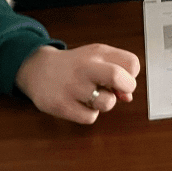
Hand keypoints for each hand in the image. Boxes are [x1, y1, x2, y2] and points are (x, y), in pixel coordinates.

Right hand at [15, 44, 140, 124]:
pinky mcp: (61, 105)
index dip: (132, 75)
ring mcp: (72, 87)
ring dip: (105, 103)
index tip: (123, 78)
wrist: (38, 70)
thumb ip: (118, 73)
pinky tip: (80, 104)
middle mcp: (85, 67)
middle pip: (118, 77)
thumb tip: (128, 97)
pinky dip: (89, 114)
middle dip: (126, 87)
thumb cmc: (76, 66)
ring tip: (93, 96)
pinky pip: (90, 117)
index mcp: (98, 52)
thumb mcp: (98, 60)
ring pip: (107, 103)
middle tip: (117, 90)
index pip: (132, 63)